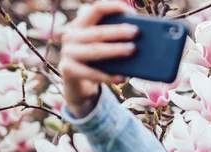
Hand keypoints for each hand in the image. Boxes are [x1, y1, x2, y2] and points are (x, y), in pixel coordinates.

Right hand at [60, 1, 137, 117]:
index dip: (113, 8)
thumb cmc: (97, 62)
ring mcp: (68, 53)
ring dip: (115, 50)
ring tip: (132, 49)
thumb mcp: (103, 48)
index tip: (130, 11)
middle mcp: (72, 35)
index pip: (96, 10)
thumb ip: (115, 40)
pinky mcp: (68, 70)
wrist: (78, 85)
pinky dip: (108, 76)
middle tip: (136, 31)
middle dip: (117, 31)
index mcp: (81, 24)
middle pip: (97, 32)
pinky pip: (91, 73)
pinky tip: (121, 77)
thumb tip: (142, 40)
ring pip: (94, 50)